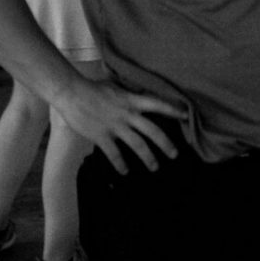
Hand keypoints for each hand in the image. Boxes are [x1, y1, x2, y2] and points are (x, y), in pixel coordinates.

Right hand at [50, 76, 188, 174]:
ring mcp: (115, 126)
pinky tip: (124, 172)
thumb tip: (140, 98)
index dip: (173, 110)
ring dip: (148, 158)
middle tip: (175, 154)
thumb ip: (130, 96)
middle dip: (166, 144)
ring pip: (138, 145)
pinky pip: (115, 154)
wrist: (72, 93)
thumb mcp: (117, 88)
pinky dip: (120, 164)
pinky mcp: (102, 136)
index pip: (158, 105)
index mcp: (132, 101)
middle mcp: (128, 114)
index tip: (186, 116)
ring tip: (154, 167)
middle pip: (153, 131)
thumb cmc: (93, 88)